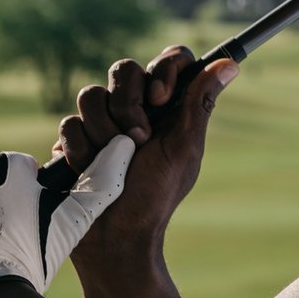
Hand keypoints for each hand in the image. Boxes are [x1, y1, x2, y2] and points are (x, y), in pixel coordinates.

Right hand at [54, 48, 237, 258]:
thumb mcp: (183, 148)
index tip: (159, 98)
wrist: (113, 237)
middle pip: (124, 70)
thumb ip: (199, 103)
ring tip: (112, 162)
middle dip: (127, 105)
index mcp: (169, 108)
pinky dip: (80, 148)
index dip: (164, 68)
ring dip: (103, 132)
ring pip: (91, 95)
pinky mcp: (74, 140)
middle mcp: (136, 109)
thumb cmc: (155, 197)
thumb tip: (229, 64)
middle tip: (136, 140)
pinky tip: (88, 169)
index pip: (170, 60)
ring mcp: (102, 123)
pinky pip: (69, 122)